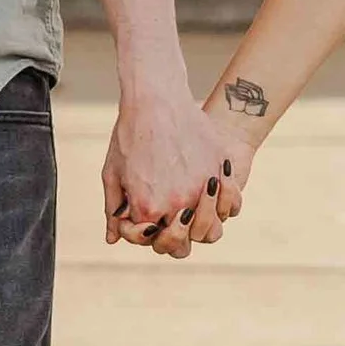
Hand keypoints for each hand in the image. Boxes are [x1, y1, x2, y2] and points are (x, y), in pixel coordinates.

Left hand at [102, 75, 236, 259]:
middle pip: (183, 246)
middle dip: (174, 237)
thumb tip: (113, 238)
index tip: (144, 217)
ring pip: (211, 231)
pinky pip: (231, 203)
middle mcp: (177, 204)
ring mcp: (202, 189)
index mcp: (147, 208)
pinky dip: (224, 204)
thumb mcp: (112, 173)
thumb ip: (113, 210)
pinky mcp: (219, 171)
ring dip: (201, 224)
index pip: (153, 243)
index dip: (146, 233)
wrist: (155, 98)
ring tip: (192, 206)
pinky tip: (211, 191)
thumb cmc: (129, 135)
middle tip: (171, 218)